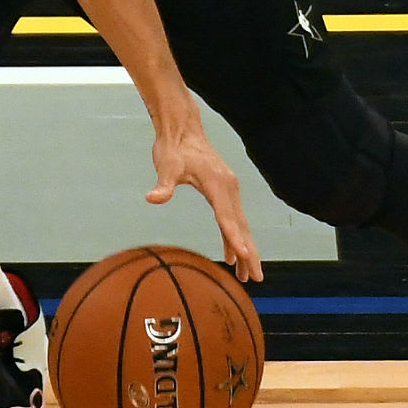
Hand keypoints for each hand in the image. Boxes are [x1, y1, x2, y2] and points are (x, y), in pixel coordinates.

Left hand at [148, 125, 263, 283]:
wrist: (182, 128)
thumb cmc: (174, 148)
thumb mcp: (167, 166)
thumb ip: (163, 185)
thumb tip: (153, 198)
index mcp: (217, 184)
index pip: (227, 217)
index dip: (234, 238)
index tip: (243, 256)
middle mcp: (229, 188)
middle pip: (241, 226)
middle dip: (249, 253)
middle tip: (255, 279)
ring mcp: (229, 189)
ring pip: (240, 225)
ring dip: (244, 249)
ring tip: (246, 276)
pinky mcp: (224, 190)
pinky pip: (232, 219)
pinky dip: (234, 237)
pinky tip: (231, 255)